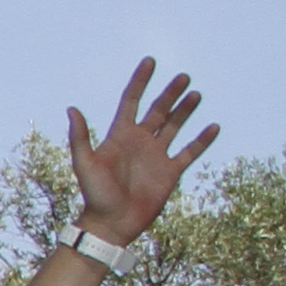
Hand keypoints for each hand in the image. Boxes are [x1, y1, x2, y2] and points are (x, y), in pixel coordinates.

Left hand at [63, 59, 214, 246]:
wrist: (111, 223)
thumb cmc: (94, 194)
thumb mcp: (85, 163)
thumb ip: (80, 137)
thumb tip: (71, 108)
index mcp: (119, 135)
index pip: (131, 101)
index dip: (140, 81)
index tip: (150, 61)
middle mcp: (139, 141)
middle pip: (157, 110)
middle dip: (169, 93)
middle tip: (183, 77)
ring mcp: (156, 155)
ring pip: (174, 126)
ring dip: (185, 111)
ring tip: (196, 94)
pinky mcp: (170, 172)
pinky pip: (189, 152)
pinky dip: (202, 140)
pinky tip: (213, 126)